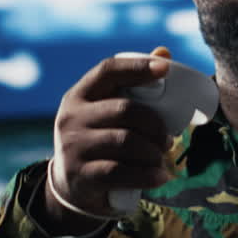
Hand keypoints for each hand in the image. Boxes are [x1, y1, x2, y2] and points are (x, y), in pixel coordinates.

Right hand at [41, 47, 173, 230]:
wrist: (69, 186)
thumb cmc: (97, 139)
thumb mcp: (104, 112)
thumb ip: (131, 85)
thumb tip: (163, 52)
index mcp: (79, 95)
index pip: (107, 71)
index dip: (137, 66)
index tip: (164, 69)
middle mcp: (71, 118)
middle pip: (124, 109)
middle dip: (154, 123)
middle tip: (168, 138)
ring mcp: (73, 146)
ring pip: (125, 141)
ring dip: (152, 151)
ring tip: (161, 157)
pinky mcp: (81, 175)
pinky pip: (120, 172)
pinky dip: (147, 175)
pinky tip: (160, 176)